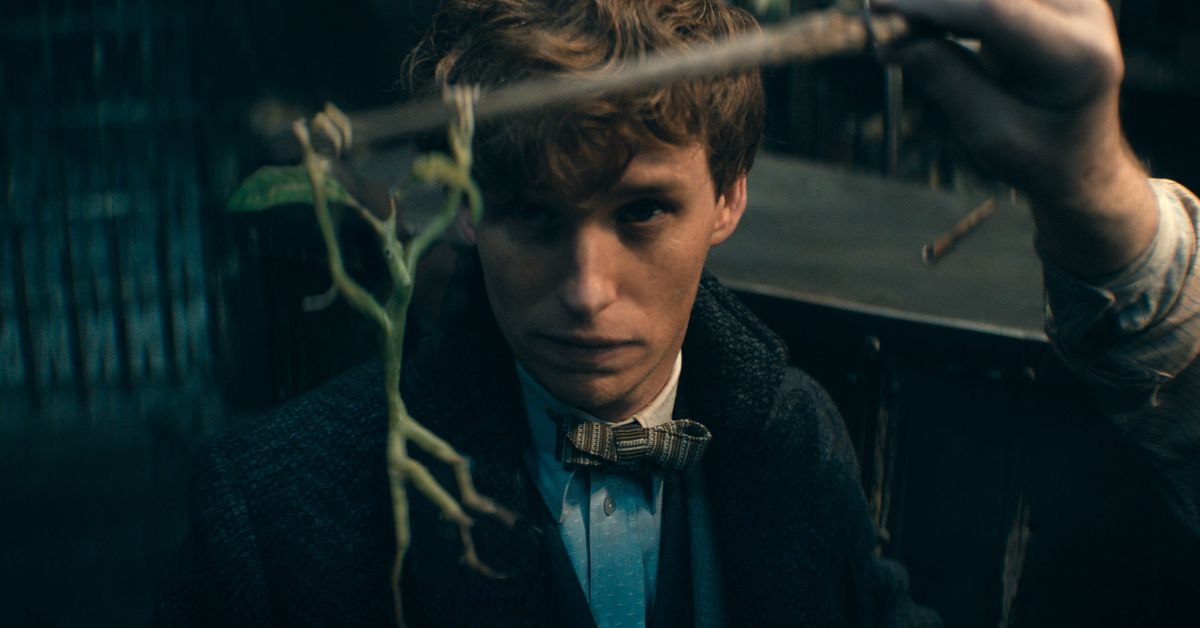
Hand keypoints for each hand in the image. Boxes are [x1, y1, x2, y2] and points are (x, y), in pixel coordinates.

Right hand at [873, 0, 1157, 274]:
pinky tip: (921, 20)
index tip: (877, 7)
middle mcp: (1086, 15)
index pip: (995, 11)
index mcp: (1079, 58)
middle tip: (877, 14)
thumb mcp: (990, 132)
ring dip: (941, 1)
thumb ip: (948, 81)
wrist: (1082, 159)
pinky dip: (955, 4)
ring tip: (897, 24)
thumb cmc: (1038, 154)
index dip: (932, 5)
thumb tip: (894, 42)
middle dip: (932, 0)